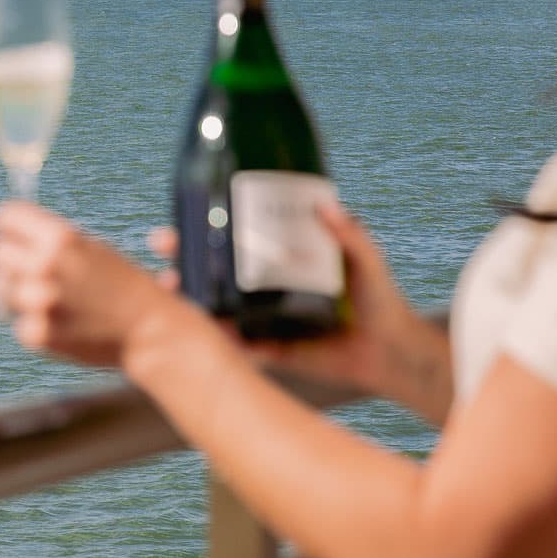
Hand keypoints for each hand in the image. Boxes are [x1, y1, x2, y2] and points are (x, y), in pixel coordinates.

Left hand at [0, 201, 180, 369]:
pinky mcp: (35, 333)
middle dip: (12, 260)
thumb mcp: (90, 248)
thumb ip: (48, 239)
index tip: (17, 237)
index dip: (12, 227)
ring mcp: (38, 301)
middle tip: (33, 271)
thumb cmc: (122, 286)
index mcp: (59, 237)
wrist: (149, 332)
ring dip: (16, 291)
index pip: (5, 217)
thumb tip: (6, 230)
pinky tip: (56, 321)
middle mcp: (45, 265)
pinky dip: (30, 321)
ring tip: (45, 297)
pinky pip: (14, 320)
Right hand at [151, 201, 429, 401]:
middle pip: (214, 269)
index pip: (237, 238)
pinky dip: (216, 337)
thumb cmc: (380, 300)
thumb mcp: (365, 260)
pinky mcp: (269, 351)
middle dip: (183, 256)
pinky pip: (236, 344)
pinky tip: (198, 329)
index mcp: (283, 260)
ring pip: (215, 304)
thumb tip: (325, 204)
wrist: (393, 353)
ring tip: (168, 288)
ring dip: (188, 296)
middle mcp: (267, 288)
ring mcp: (264, 319)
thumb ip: (349, 234)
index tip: (183, 212)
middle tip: (163, 248)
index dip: (207, 226)